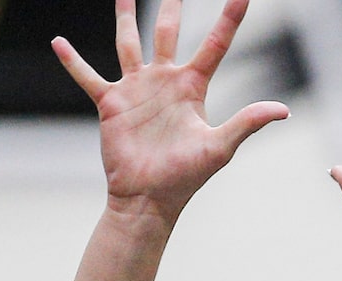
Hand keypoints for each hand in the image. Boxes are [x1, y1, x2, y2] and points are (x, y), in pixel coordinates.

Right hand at [54, 0, 286, 226]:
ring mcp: (136, 89)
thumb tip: (283, 110)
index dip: (229, 17)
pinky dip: (73, 61)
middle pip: (167, 32)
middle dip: (171, 6)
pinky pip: (88, 76)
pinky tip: (58, 43)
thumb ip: (247, 122)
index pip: (214, 44)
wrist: (149, 199)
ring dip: (124, 17)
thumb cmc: (186, 178)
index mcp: (192, 88)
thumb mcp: (220, 148)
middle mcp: (164, 82)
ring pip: (128, 42)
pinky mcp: (111, 103)